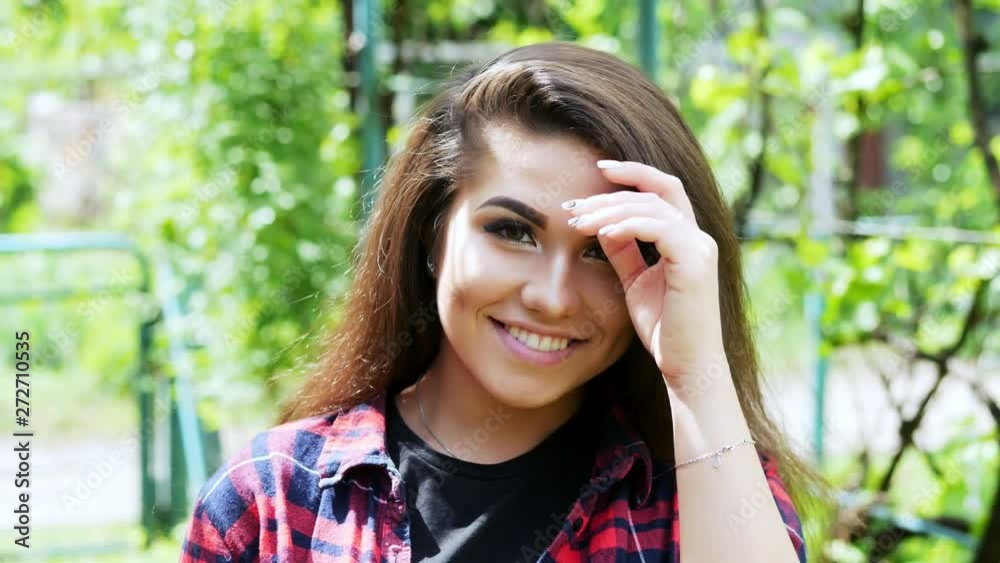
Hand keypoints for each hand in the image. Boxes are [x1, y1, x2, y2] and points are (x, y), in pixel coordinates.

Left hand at [565, 160, 727, 390]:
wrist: (686, 366)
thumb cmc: (664, 329)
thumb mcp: (635, 283)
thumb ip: (624, 252)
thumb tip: (602, 224)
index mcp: (687, 239)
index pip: (664, 189)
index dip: (634, 173)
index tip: (598, 169)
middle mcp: (699, 237)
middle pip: (656, 191)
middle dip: (612, 191)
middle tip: (575, 204)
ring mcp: (701, 248)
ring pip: (654, 206)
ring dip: (612, 209)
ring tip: (579, 220)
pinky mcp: (696, 263)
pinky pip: (661, 228)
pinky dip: (629, 225)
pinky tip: (603, 231)